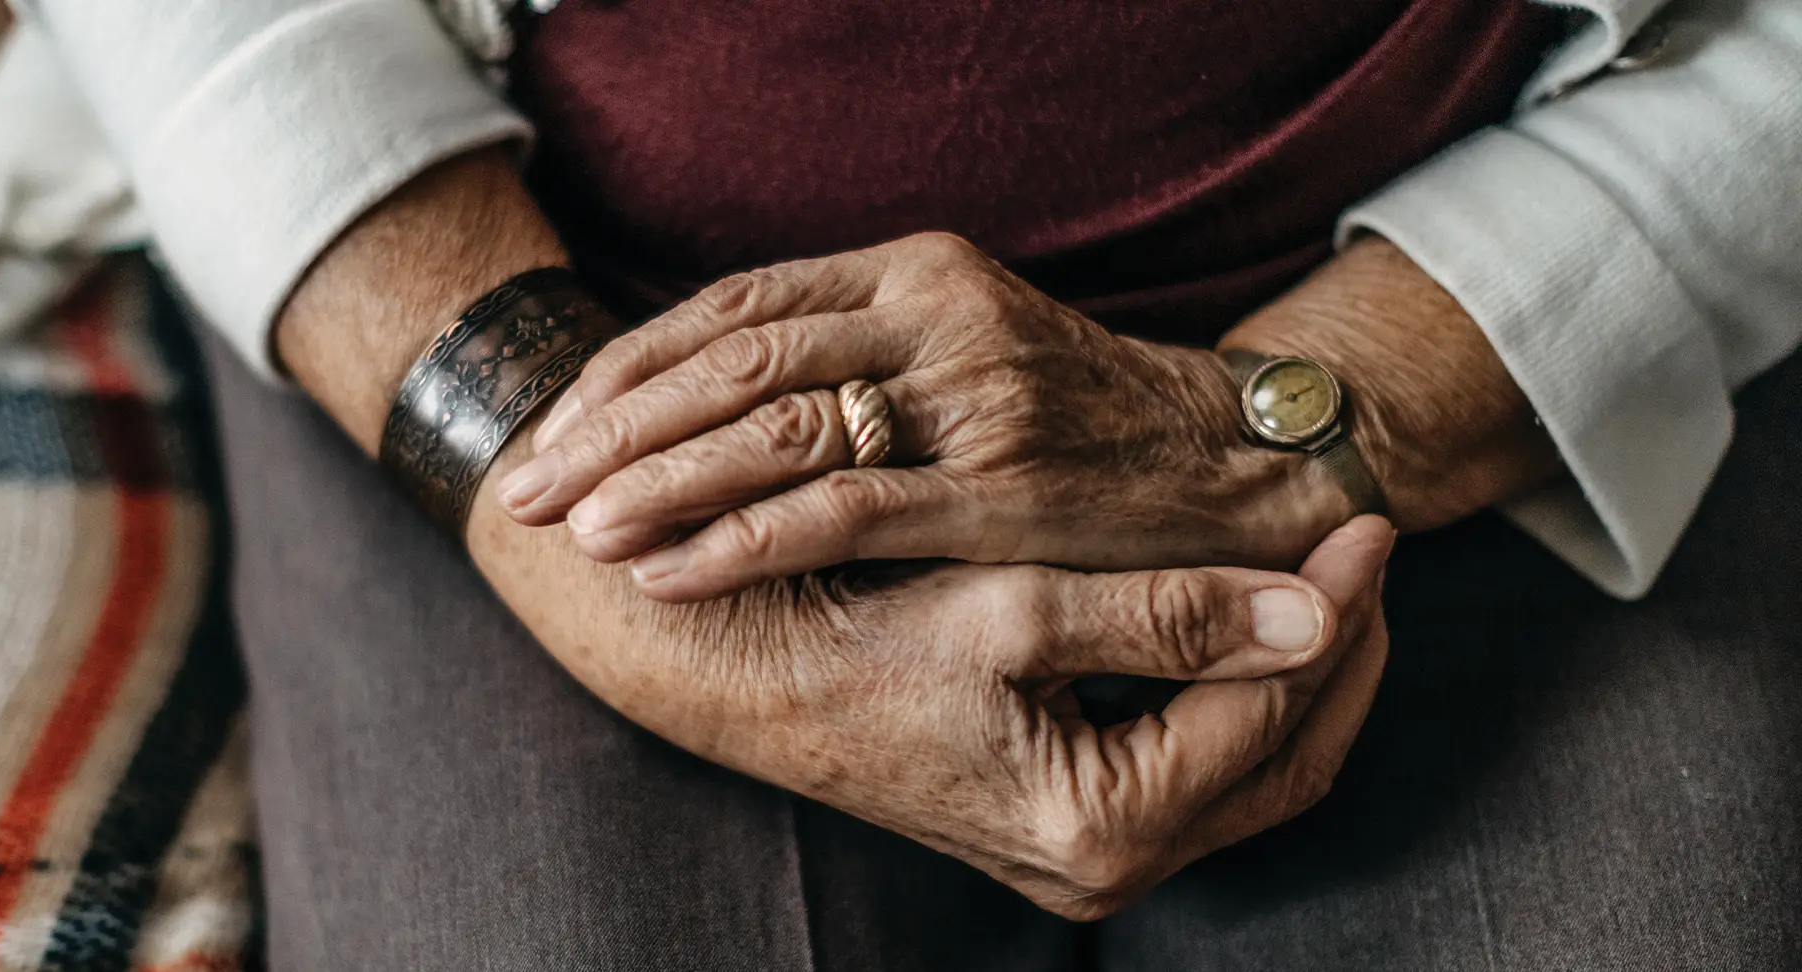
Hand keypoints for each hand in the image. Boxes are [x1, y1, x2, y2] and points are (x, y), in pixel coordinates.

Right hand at [490, 501, 1395, 919]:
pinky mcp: (1065, 826)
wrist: (740, 670)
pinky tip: (1238, 622)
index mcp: (1100, 826)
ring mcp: (1084, 858)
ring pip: (1252, 774)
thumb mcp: (1008, 613)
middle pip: (1287, 762)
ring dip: (1299, 680)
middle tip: (1370, 554)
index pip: (1268, 710)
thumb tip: (1314, 612)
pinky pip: (1199, 772)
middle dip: (1342, 656)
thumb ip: (1169, 619)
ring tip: (1325, 578)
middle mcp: (1101, 868)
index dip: (1329, 612)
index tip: (1365, 518)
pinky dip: (1239, 700)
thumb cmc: (856, 636)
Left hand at [497, 232, 1350, 601]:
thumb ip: (853, 352)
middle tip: (528, 491)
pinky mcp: (1002, 489)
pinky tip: (670, 575)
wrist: (1233, 462)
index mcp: (911, 271)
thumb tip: (707, 395)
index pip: (732, 306)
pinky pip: (845, 512)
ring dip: (659, 485)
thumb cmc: (1073, 420)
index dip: (630, 369)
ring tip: (575, 533)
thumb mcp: (963, 348)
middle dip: (613, 431)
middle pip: (733, 362)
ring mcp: (971, 397)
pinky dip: (742, 542)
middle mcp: (934, 315)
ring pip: (775, 430)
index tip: (558, 428)